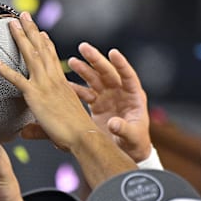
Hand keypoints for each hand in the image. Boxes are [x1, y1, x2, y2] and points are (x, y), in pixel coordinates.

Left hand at [0, 12, 96, 151]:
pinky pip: (16, 78)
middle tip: (24, 16)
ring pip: (30, 55)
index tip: (42, 33)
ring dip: (20, 37)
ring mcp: (44, 84)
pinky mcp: (35, 94)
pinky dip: (4, 69)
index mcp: (62, 82)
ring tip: (12, 23)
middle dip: (32, 30)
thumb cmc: (75, 132)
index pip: (53, 57)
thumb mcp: (56, 123)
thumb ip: (36, 127)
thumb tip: (24, 133)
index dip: (46, 43)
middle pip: (41, 48)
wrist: (83, 135)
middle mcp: (53, 78)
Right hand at [68, 43, 150, 161]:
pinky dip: (76, 88)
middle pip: (107, 72)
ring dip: (84, 70)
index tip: (112, 53)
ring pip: (95, 79)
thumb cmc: (135, 143)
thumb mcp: (132, 136)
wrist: (127, 152)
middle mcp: (120, 92)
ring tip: (72, 61)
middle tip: (83, 48)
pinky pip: (85, 93)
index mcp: (134, 96)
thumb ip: (123, 129)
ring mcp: (108, 97)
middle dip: (95, 60)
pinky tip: (65, 84)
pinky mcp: (97, 105)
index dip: (120, 64)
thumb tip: (113, 124)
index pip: (127, 75)